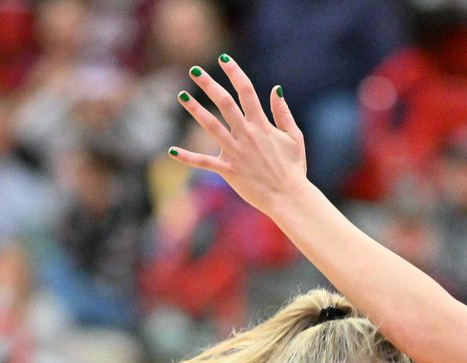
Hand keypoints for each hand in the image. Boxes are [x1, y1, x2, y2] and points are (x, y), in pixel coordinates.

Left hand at [170, 56, 308, 218]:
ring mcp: (237, 153)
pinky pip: (205, 162)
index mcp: (262, 126)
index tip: (223, 58)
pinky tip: (172, 151)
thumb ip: (284, 113)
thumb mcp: (294, 138)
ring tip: (182, 96)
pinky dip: (188, 158)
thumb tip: (276, 89)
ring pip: (211, 126)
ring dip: (195, 110)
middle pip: (225, 103)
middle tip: (194, 70)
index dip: (234, 72)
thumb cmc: (294, 170)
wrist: (290, 199)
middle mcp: (247, 135)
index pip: (246, 91)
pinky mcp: (229, 171)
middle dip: (209, 84)